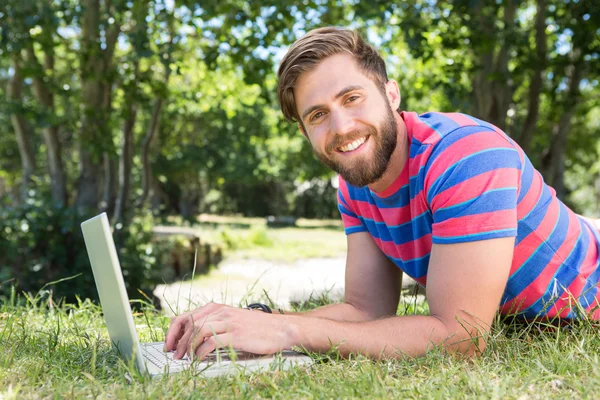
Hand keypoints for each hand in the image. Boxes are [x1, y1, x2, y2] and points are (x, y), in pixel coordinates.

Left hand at [163, 302, 297, 359]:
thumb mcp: (234, 320)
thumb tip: (195, 336)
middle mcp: (222, 312)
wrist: (282, 329)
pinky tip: (199, 359)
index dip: (174, 330)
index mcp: (219, 308)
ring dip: (187, 346)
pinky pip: (211, 342)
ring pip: (198, 331)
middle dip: (177, 340)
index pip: (187, 316)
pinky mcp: (237, 334)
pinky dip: (201, 352)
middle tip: (173, 355)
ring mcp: (230, 322)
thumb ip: (217, 324)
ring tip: (185, 359)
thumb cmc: (258, 328)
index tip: (168, 344)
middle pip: (190, 323)